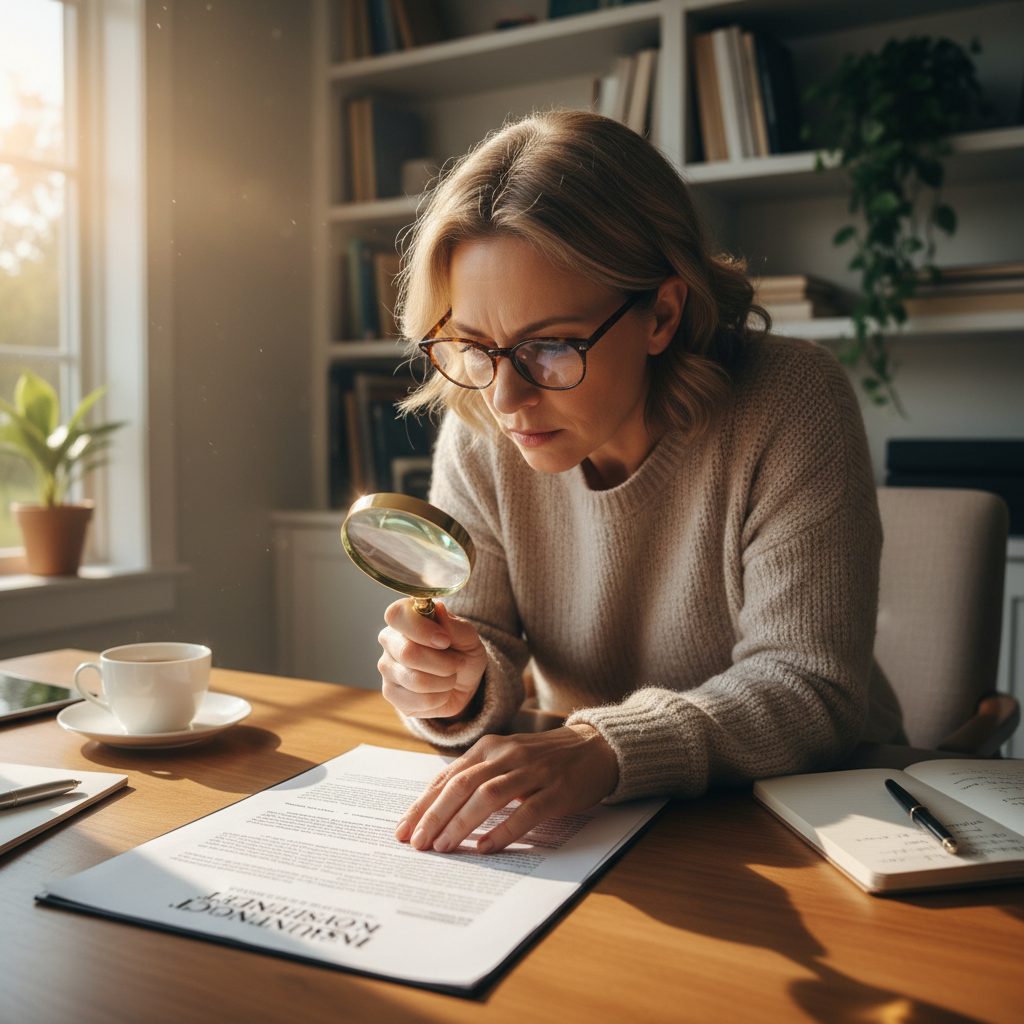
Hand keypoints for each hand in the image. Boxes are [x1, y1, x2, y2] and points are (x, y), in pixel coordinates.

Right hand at [378, 600, 487, 719]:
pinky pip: (419, 701)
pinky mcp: (391, 694)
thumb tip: (438, 610)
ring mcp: (387, 668)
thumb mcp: (468, 638)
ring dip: (445, 681)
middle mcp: (390, 640)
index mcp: (405, 618)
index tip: (445, 641)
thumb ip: (455, 625)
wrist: (462, 683)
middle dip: (443, 662)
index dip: (422, 629)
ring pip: (416, 680)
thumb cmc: (461, 652)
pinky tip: (440, 691)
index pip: (397, 615)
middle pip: (408, 653)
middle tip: (456, 663)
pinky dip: (440, 698)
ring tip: (449, 676)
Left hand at [394, 725, 619, 853]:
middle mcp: (507, 755)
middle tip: (417, 843)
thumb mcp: (505, 759)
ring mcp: (533, 772)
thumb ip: (475, 776)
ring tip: (443, 847)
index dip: (423, 804)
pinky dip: (504, 829)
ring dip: (461, 823)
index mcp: (490, 748)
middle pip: (462, 786)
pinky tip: (486, 847)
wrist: (595, 748)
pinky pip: (526, 811)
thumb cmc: (543, 759)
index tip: (404, 829)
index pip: (448, 777)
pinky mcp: (556, 790)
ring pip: (488, 796)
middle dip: (434, 816)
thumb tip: (436, 808)